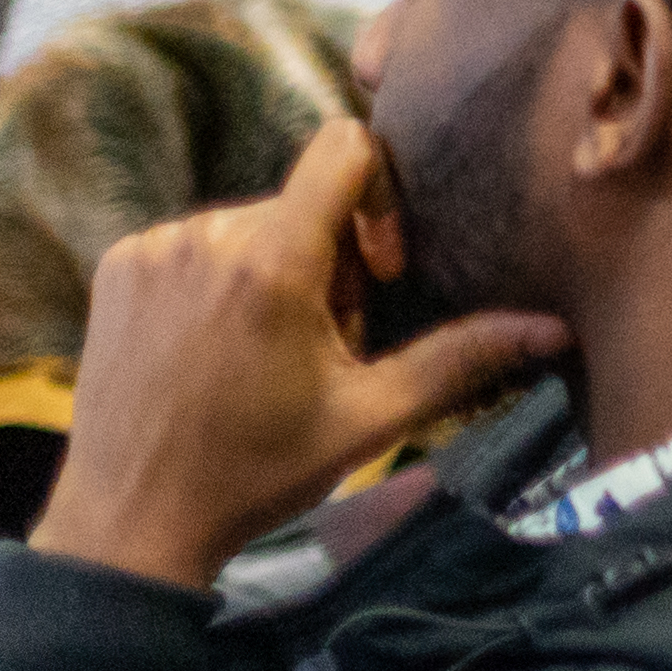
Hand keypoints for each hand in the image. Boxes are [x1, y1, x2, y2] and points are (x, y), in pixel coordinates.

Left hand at [31, 120, 567, 591]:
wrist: (129, 523)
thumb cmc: (257, 473)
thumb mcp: (369, 419)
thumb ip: (461, 358)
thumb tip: (554, 330)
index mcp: (273, 261)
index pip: (346, 147)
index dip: (380, 196)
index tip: (376, 274)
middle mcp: (206, 235)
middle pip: (302, 202)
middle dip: (328, 259)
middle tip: (319, 346)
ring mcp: (153, 249)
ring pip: (248, 224)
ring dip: (272, 271)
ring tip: (262, 355)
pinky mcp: (117, 267)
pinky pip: (193, 243)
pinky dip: (216, 280)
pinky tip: (211, 349)